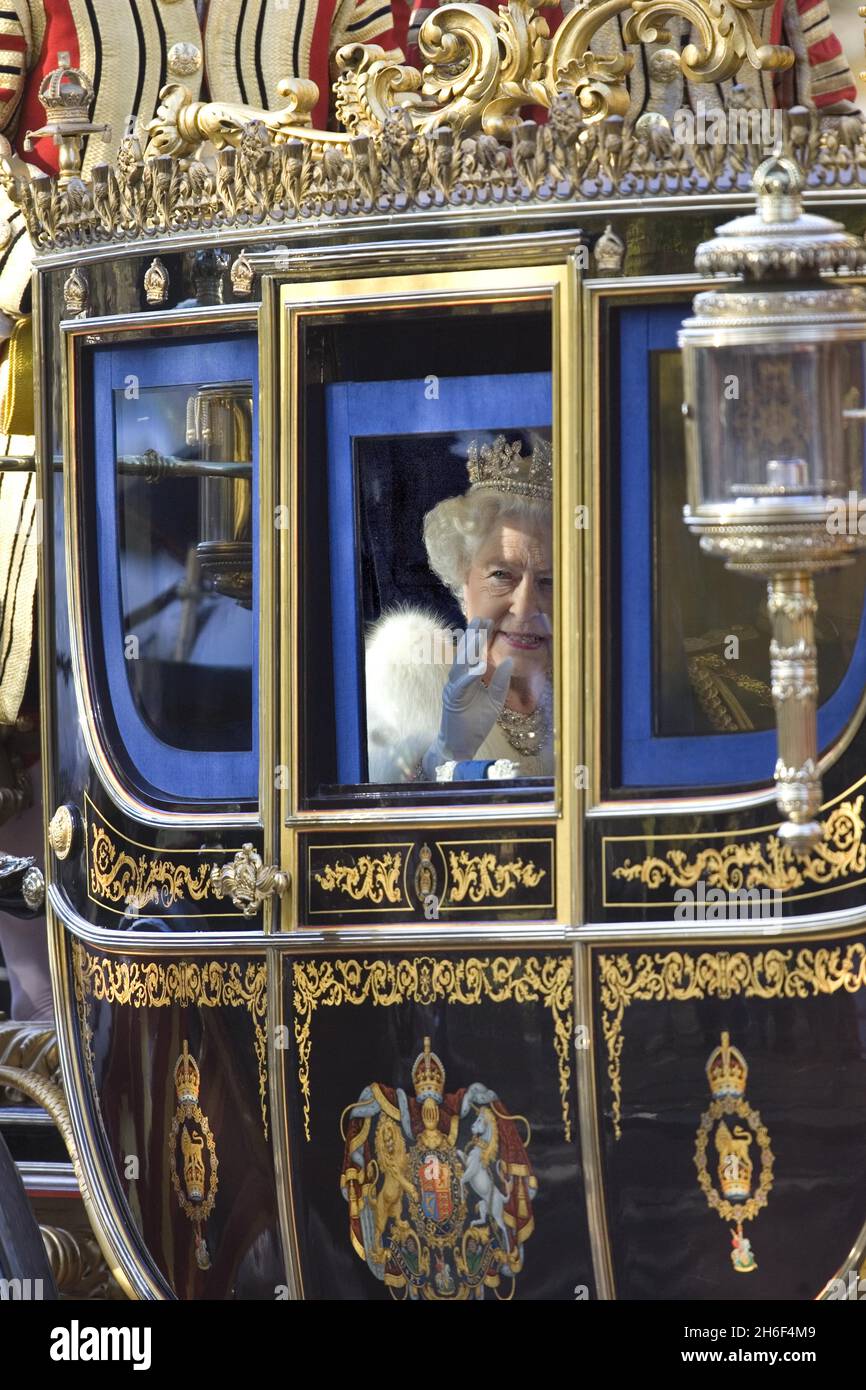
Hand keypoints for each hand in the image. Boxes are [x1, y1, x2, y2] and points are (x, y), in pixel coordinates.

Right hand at [421, 619, 512, 777]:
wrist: (460, 747)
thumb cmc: (475, 724)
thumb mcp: (494, 700)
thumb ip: (501, 681)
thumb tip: (510, 660)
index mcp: (468, 679)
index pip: (474, 654)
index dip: (480, 638)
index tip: (489, 622)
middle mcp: (459, 680)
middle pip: (466, 654)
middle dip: (473, 636)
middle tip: (482, 619)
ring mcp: (454, 689)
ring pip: (461, 664)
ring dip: (469, 649)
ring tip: (477, 634)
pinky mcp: (452, 701)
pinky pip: (461, 685)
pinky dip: (470, 675)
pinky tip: (479, 666)